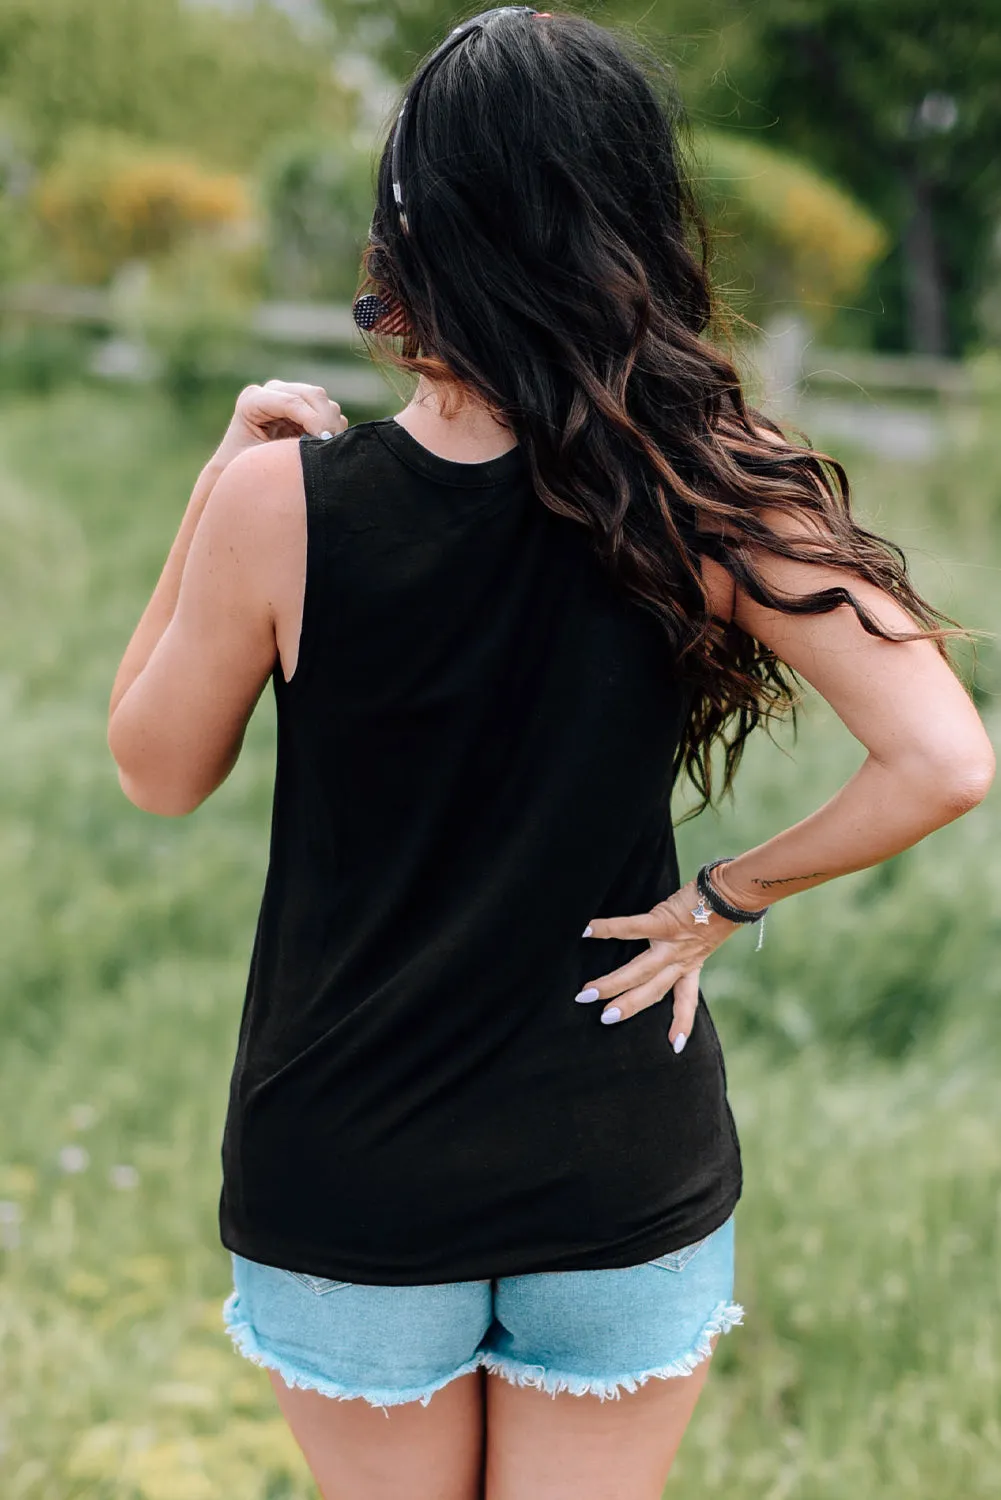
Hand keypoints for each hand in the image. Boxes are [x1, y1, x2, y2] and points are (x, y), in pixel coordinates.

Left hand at [211, 380, 348, 470]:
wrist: (241, 473)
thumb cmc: (243, 471)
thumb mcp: (259, 462)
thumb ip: (285, 452)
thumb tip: (319, 447)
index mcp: (252, 400)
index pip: (291, 402)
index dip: (314, 420)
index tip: (325, 442)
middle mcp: (272, 392)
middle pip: (313, 395)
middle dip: (327, 422)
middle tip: (331, 448)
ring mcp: (290, 396)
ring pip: (325, 402)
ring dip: (332, 426)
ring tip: (325, 452)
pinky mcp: (305, 407)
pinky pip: (330, 412)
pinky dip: (333, 429)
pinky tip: (322, 448)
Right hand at [579, 878, 743, 1048]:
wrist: (732, 891)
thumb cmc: (716, 908)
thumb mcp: (705, 936)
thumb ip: (690, 945)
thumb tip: (677, 942)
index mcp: (691, 965)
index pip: (686, 1000)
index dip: (681, 1023)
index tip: (675, 1046)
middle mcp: (680, 960)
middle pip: (652, 991)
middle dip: (628, 1007)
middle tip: (604, 1019)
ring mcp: (671, 943)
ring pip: (640, 971)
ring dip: (613, 984)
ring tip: (587, 994)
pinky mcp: (663, 920)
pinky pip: (631, 927)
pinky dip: (607, 929)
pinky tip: (586, 930)